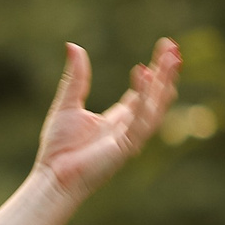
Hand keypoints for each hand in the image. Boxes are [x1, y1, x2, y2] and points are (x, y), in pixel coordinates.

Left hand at [34, 38, 179, 200]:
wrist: (51, 178)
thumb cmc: (58, 148)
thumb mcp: (67, 104)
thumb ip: (76, 77)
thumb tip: (73, 46)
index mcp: (119, 119)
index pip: (145, 92)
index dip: (155, 72)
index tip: (163, 50)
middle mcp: (129, 127)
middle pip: (156, 96)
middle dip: (166, 73)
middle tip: (173, 47)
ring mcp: (130, 138)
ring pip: (156, 107)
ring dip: (164, 83)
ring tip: (170, 58)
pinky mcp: (125, 147)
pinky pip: (140, 121)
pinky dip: (142, 99)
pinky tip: (142, 76)